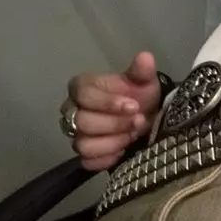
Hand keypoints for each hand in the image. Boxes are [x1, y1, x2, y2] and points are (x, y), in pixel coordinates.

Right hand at [63, 52, 160, 170]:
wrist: (148, 116)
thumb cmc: (139, 96)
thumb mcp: (144, 81)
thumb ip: (142, 71)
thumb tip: (146, 58)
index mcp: (83, 87)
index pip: (84, 95)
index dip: (109, 103)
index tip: (134, 106)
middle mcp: (73, 111)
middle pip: (83, 122)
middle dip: (115, 124)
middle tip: (138, 122)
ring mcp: (77, 134)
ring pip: (83, 145)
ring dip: (113, 142)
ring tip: (132, 136)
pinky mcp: (85, 155)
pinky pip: (88, 162)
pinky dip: (107, 159)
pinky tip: (123, 151)